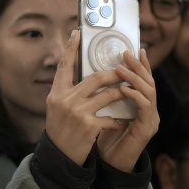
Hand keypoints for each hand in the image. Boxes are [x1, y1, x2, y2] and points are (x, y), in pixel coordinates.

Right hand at [44, 29, 135, 164]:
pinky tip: (124, 121)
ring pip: (109, 95)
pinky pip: (111, 117)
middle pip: (96, 78)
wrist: (58, 157)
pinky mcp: (89, 126)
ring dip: (123, 93)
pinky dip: (120, 119)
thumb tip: (84, 76)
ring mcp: (78, 113)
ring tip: (131, 92)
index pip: (64, 66)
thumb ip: (68, 92)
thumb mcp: (57, 108)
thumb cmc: (60, 130)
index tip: (77, 32)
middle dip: (115, 74)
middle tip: (126, 70)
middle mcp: (66, 100)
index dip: (71, 48)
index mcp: (56, 93)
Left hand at [94, 47, 159, 172]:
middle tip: (126, 53)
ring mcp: (151, 119)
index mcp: (141, 105)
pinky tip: (123, 89)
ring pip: (149, 92)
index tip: (134, 48)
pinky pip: (144, 108)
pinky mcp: (147, 129)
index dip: (141, 64)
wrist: (110, 165)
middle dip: (138, 66)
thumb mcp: (106, 113)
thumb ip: (107, 97)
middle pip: (149, 81)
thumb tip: (93, 76)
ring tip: (121, 69)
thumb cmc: (106, 139)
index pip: (143, 80)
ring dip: (135, 78)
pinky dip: (134, 96)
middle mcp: (150, 110)